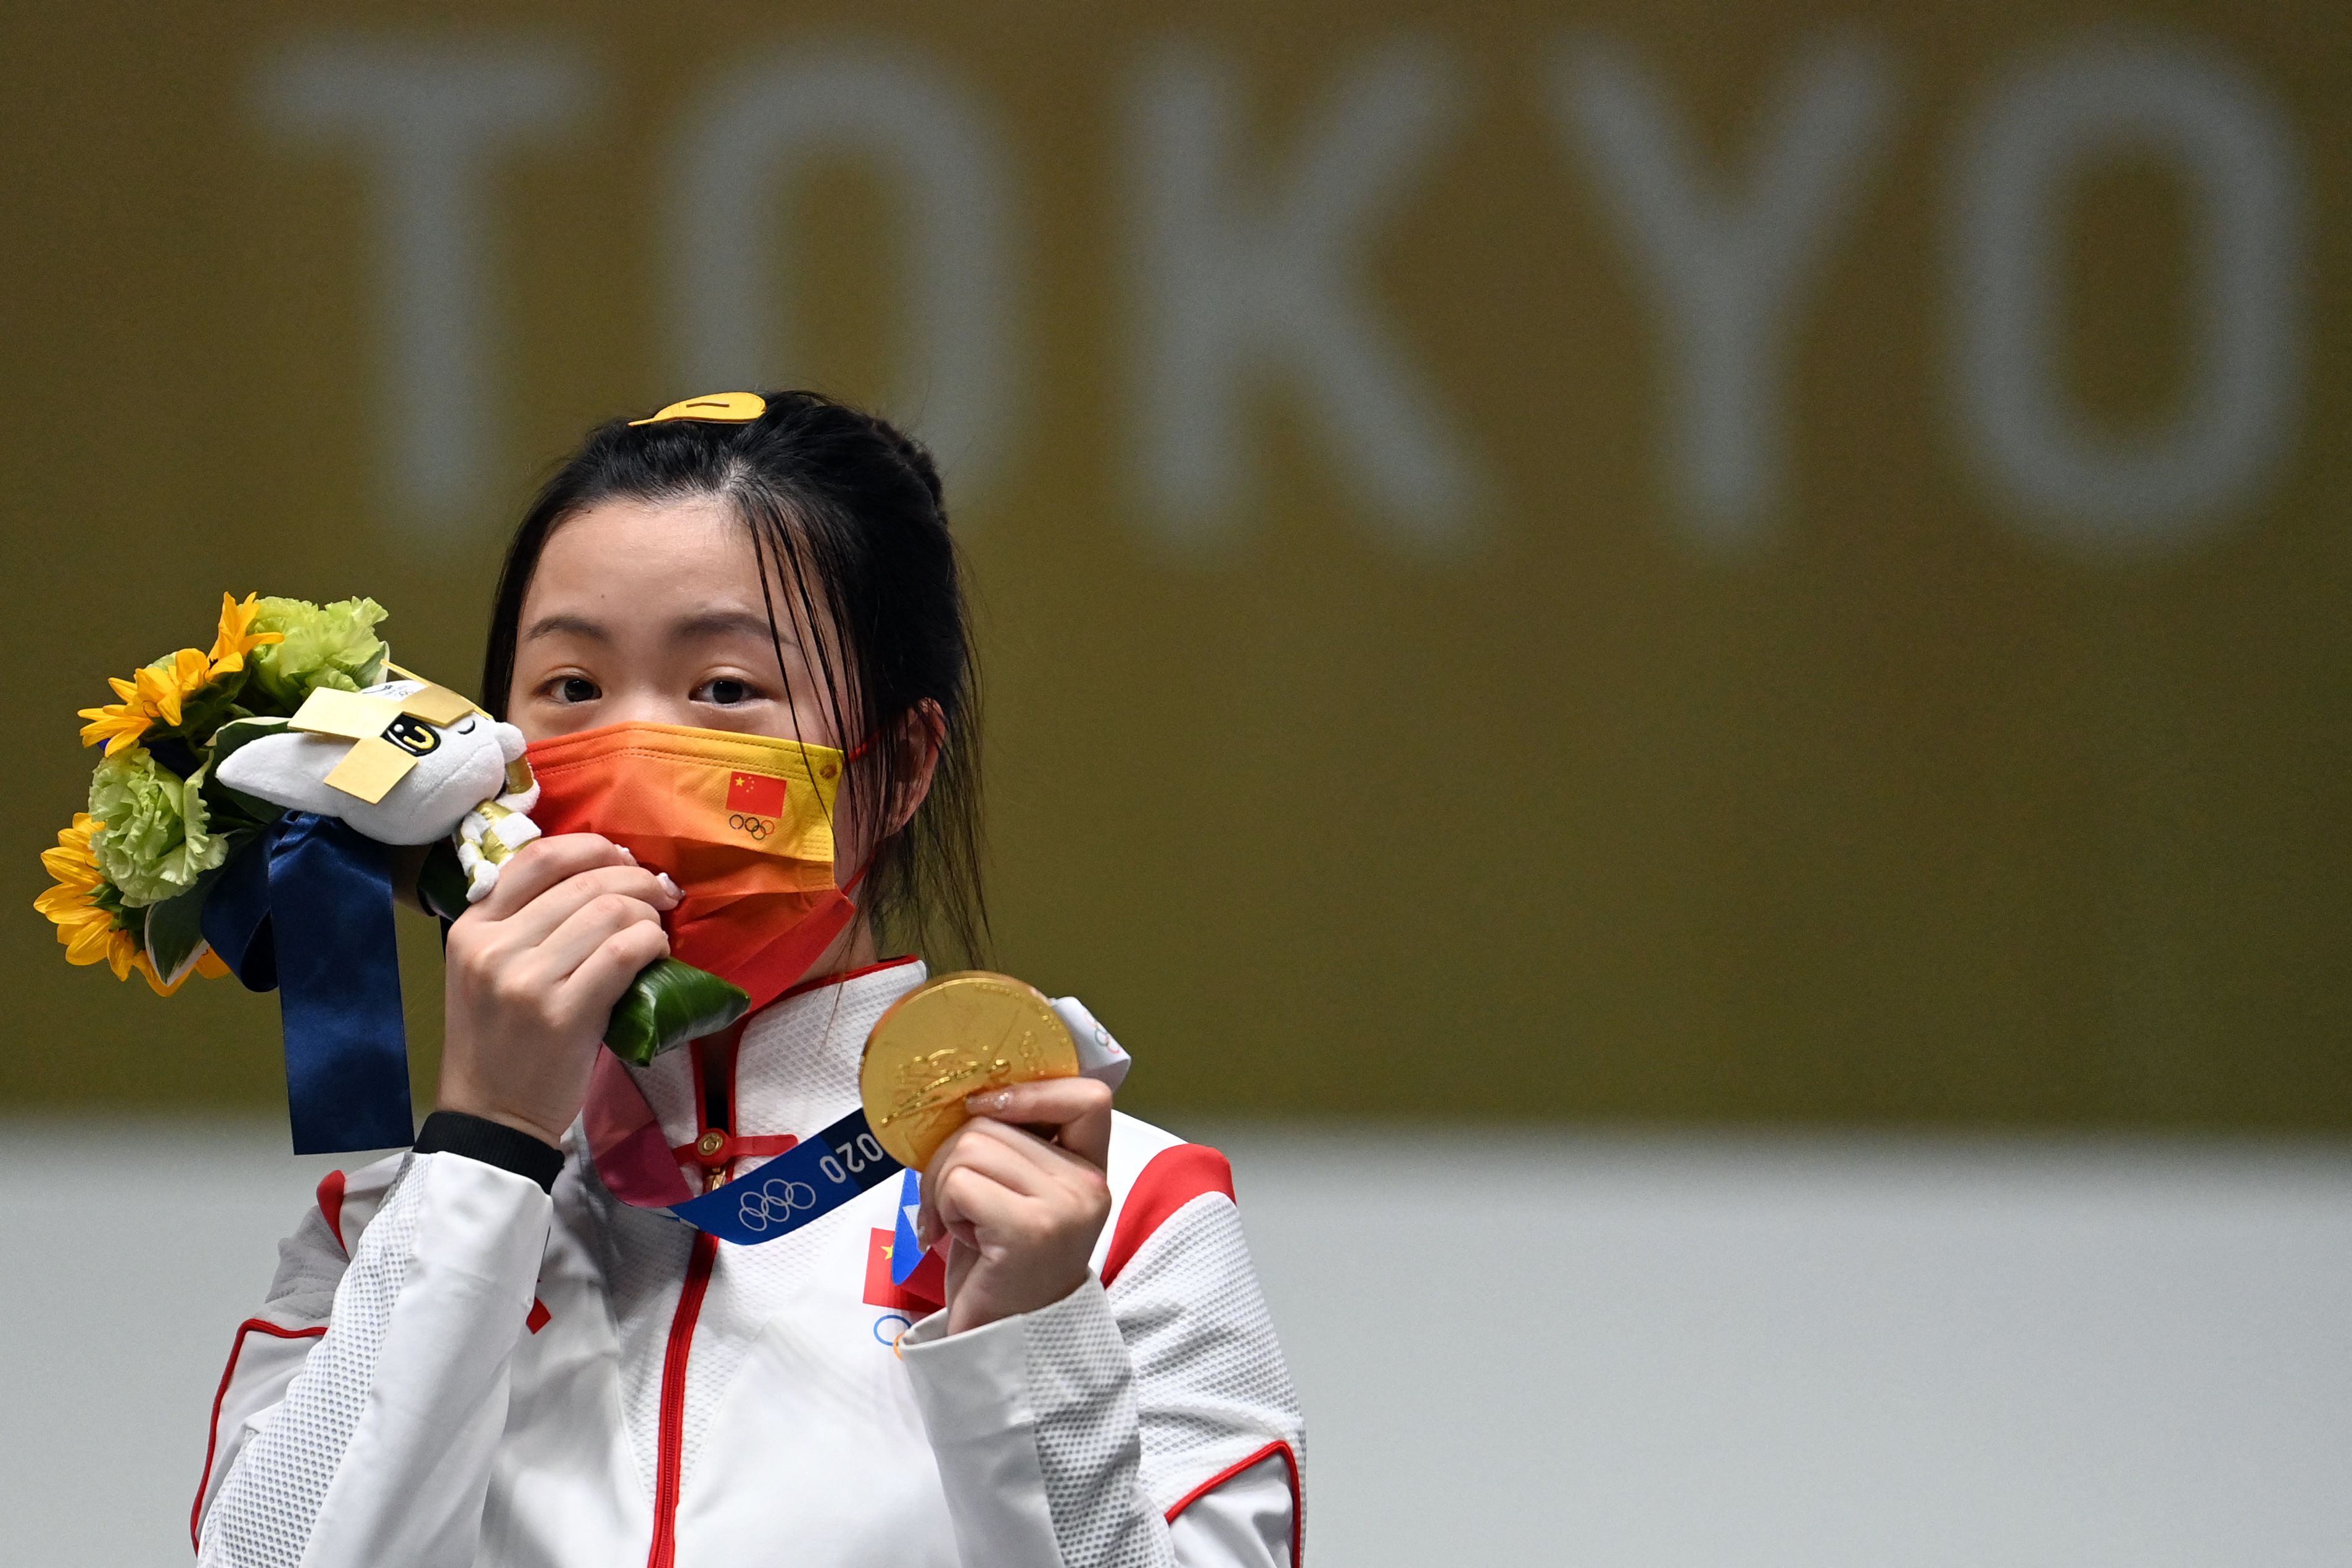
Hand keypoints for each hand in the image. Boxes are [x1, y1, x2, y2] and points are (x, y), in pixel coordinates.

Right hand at [437, 833, 679, 1147]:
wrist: (492, 1115)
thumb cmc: (500, 1039)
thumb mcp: (489, 968)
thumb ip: (526, 920)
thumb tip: (603, 874)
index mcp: (473, 926)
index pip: (539, 857)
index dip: (594, 847)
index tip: (624, 859)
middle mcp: (494, 946)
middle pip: (584, 881)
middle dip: (636, 879)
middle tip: (659, 895)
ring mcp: (526, 980)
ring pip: (610, 911)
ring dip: (648, 914)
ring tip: (655, 931)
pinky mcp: (563, 1014)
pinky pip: (622, 953)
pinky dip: (651, 943)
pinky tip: (657, 953)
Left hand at [914, 1077, 1113, 1333]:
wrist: (1002, 1343)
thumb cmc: (1000, 1265)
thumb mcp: (1019, 1195)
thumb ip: (1015, 1147)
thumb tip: (969, 1093)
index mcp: (1092, 1170)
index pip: (1088, 1097)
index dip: (1030, 1090)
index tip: (986, 1110)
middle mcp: (1088, 1185)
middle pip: (996, 1119)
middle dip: (951, 1154)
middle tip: (948, 1203)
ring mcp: (1064, 1207)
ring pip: (971, 1146)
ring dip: (941, 1185)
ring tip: (955, 1224)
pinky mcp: (1029, 1230)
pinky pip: (960, 1183)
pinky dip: (939, 1207)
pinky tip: (951, 1239)